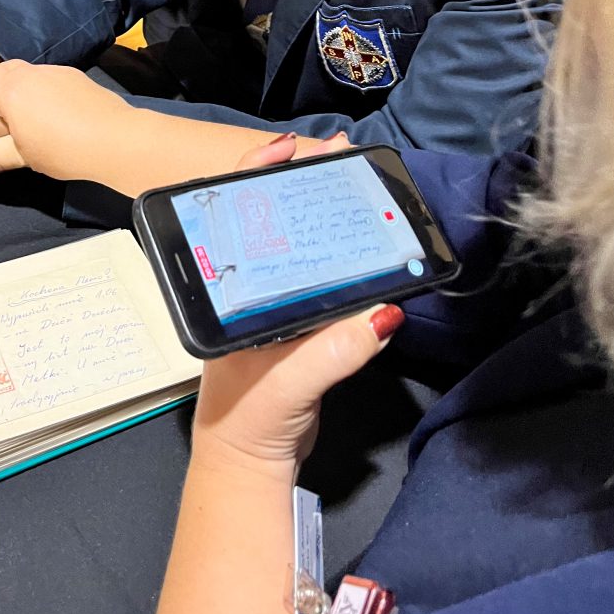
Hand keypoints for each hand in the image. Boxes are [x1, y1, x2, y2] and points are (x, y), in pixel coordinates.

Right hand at [0, 59, 126, 180]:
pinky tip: (61, 116)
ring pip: (31, 74)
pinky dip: (48, 91)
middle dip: (0, 90)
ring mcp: (57, 72)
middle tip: (8, 121)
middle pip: (5, 70)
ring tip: (37, 122)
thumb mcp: (23, 156)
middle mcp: (33, 73)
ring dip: (26, 91)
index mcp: (12, 90)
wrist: (116, 140)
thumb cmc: (65, 150)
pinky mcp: (78, 76)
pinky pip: (52, 78)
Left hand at [192, 132, 401, 479]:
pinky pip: (319, 277)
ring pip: (296, 244)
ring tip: (351, 182)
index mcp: (228, 287)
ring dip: (320, 214)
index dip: (258, 173)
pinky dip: (340, 255)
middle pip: (271, 219)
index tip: (289, 146)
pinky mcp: (298, 325)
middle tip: (337, 154)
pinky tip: (362, 241)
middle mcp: (246, 285)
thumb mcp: (288, 382)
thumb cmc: (247, 418)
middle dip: (300, 184)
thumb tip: (385, 312)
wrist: (249, 466)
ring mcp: (272, 303)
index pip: (234, 212)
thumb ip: (333, 349)